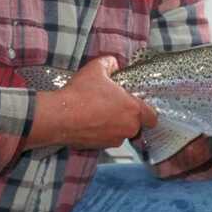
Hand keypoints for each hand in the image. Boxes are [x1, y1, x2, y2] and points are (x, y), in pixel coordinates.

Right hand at [26, 56, 157, 149]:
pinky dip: (101, 132)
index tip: (139, 106)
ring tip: (99, 112)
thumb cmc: (80, 94)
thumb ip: (110, 63)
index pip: (152, 117)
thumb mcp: (97, 68)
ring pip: (120, 133)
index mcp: (132, 109)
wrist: (58, 116)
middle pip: (135, 125)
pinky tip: (90, 121)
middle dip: (128, 117)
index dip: (147, 112)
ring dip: (114, 125)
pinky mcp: (99, 147)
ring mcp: (113, 140)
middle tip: (115, 106)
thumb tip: (114, 64)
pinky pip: (106, 139)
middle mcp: (127, 128)